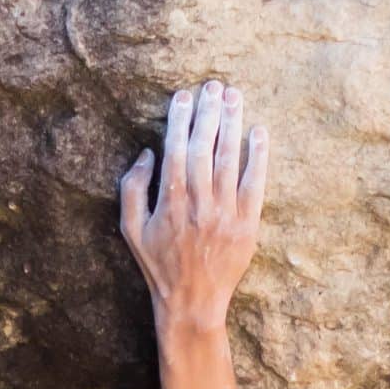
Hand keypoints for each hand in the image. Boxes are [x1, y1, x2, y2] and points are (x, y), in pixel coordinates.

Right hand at [117, 81, 268, 332]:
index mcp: (168, 200)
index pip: (176, 148)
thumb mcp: (130, 229)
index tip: (184, 96)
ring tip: (234, 96)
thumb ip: (131, 188)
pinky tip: (259, 132)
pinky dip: (258, 156)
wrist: (192, 302)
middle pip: (204, 146)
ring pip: (230, 158)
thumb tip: (147, 153)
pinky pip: (255, 183)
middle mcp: (198, 202)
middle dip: (208, 112)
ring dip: (232, 123)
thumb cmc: (158, 265)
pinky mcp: (248, 223)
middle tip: (213, 85)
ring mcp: (225, 212)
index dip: (180, 119)